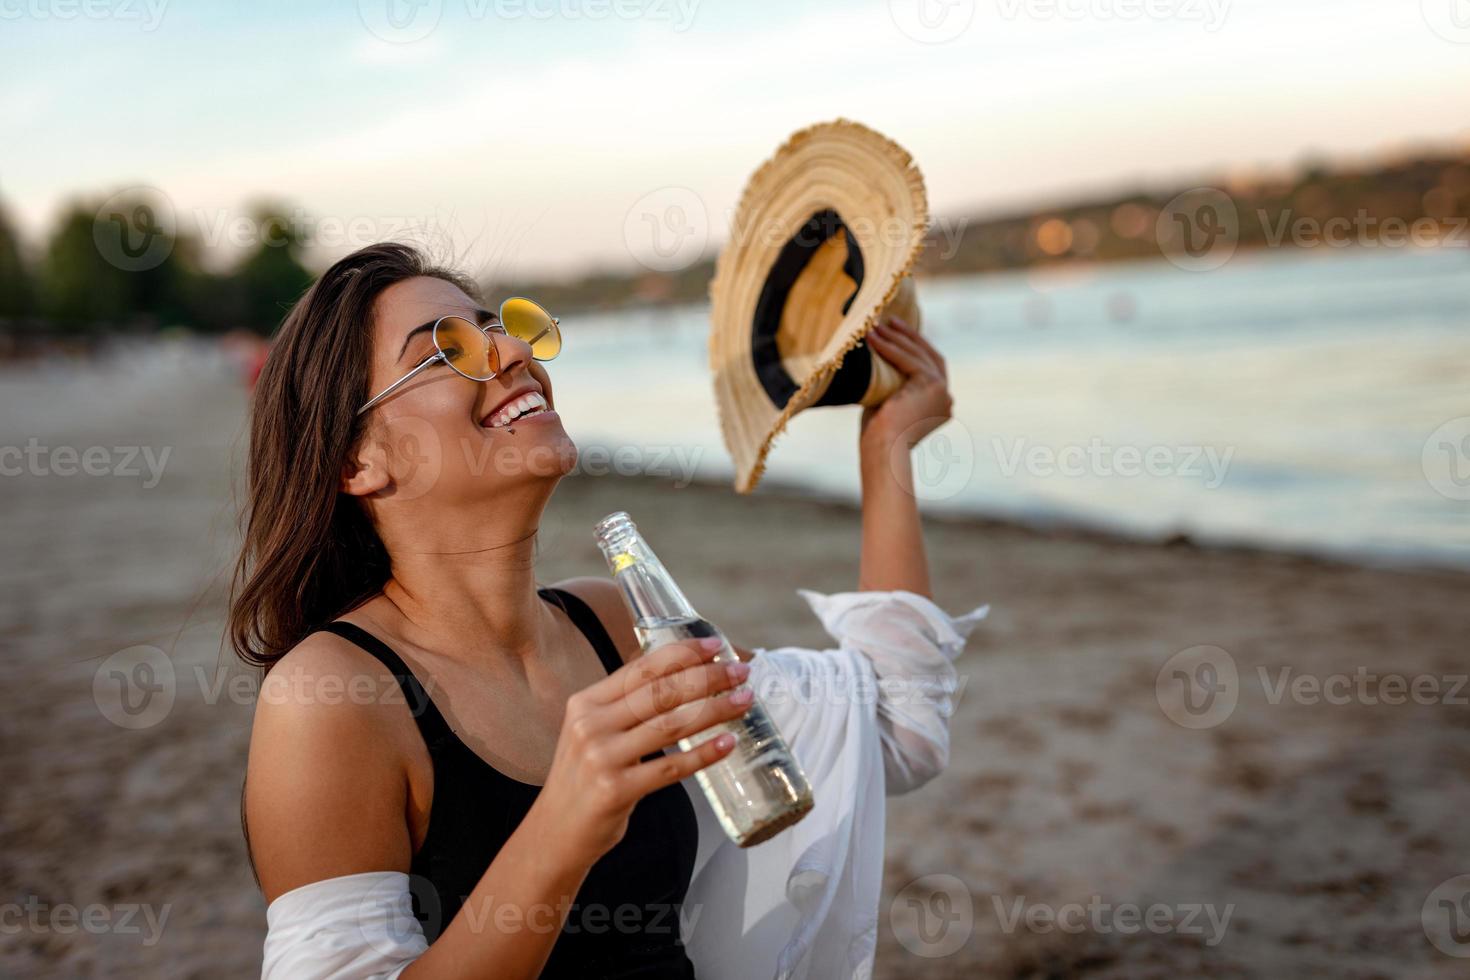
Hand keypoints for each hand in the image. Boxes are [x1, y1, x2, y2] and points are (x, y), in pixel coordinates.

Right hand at [534, 637, 751, 863]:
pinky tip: (728, 743)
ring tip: (743, 701)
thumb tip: (675, 671)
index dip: (682, 653)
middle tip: (740, 672)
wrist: (555, 832)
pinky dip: (703, 754)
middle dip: (707, 677)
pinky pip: (671, 767)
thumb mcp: (592, 731)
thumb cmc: (584, 778)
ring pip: (671, 725)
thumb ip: (624, 704)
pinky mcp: (615, 790)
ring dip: (715, 710)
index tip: (715, 645)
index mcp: (586, 703)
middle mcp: (590, 725)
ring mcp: (601, 758)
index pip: (642, 668)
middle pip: (660, 692)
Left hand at [860, 315, 952, 451]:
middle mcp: (946, 398)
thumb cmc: (878, 436)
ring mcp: (942, 391)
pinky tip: (873, 338)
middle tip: (891, 321)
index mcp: (940, 407)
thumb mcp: (889, 404)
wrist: (884, 450)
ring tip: (876, 326)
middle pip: (929, 357)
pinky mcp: (932, 385)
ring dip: (895, 338)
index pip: (931, 368)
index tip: (897, 333)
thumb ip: (893, 385)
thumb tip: (878, 364)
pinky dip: (889, 347)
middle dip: (910, 337)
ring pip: (918, 356)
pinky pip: (908, 360)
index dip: (916, 348)